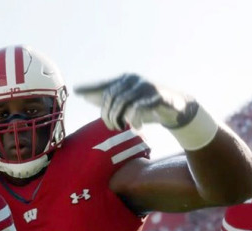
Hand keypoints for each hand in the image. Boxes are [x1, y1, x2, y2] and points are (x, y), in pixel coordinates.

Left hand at [74, 73, 197, 129]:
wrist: (175, 109)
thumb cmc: (147, 106)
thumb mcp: (126, 105)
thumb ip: (108, 100)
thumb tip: (85, 96)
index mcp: (125, 81)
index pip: (104, 85)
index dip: (91, 88)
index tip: (76, 90)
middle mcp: (133, 80)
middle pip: (111, 97)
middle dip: (108, 115)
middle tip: (113, 128)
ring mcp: (145, 86)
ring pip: (122, 102)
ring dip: (119, 118)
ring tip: (122, 128)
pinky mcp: (157, 95)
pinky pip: (138, 107)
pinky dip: (134, 119)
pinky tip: (136, 127)